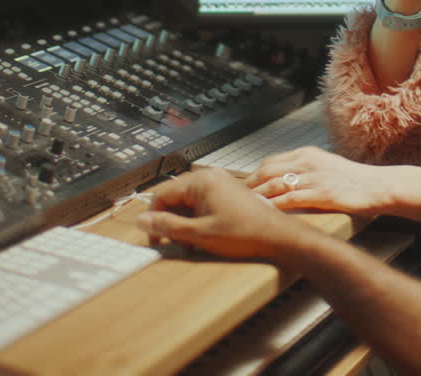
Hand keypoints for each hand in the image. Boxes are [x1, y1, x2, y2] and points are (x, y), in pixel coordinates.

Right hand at [136, 169, 313, 260]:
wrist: (277, 236)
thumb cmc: (243, 233)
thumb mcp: (199, 233)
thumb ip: (168, 226)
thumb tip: (142, 221)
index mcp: (201, 181)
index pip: (162, 194)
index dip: (154, 217)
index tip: (155, 237)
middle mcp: (210, 177)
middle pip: (175, 197)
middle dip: (171, 221)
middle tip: (176, 242)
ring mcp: (220, 184)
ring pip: (188, 202)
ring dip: (184, 223)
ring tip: (192, 243)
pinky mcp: (228, 193)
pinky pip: (202, 204)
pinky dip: (198, 220)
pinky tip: (203, 237)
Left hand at [247, 148, 420, 220]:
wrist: (379, 186)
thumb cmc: (354, 180)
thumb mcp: (326, 166)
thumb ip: (304, 171)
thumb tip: (282, 181)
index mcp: (307, 154)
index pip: (271, 162)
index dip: (253, 176)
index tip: (242, 189)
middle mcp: (308, 162)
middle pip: (267, 171)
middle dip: (249, 186)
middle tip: (235, 201)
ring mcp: (315, 178)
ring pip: (276, 184)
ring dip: (257, 197)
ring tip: (244, 209)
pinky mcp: (323, 194)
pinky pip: (292, 199)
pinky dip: (275, 206)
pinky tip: (265, 215)